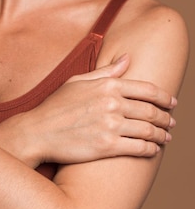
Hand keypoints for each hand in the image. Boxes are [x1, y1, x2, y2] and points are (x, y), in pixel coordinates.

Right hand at [0, 56, 175, 166]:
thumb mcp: (77, 81)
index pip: (147, 90)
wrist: (37, 132)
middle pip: (151, 111)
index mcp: (107, 85)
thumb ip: (105, 72)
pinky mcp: (107, 146)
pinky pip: (139, 148)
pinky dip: (151, 149)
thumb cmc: (55, 106)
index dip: (164, 97)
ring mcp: (110, 125)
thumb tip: (127, 59)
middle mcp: (111, 103)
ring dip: (162, 135)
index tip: (172, 102)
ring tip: (165, 138)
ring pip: (148, 131)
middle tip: (171, 123)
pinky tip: (153, 149)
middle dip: (166, 118)